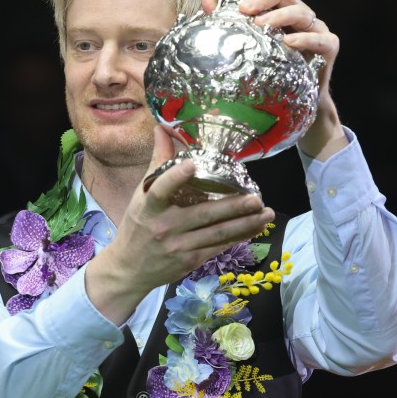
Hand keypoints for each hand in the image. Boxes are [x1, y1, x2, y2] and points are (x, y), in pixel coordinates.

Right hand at [85, 126, 274, 323]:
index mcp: (150, 207)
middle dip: (233, 207)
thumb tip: (163, 128)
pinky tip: (255, 228)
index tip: (192, 164)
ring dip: (245, 224)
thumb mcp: (141, 195)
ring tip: (267, 213)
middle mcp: (165, 226)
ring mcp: (179, 245)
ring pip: (217, 233)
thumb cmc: (137, 226)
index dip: (175, 177)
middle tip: (256, 198)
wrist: (129, 269)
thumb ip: (158, 162)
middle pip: (203, 214)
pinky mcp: (190, 260)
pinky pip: (218, 247)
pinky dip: (238, 237)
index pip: (160, 189)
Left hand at [202, 0, 346, 159]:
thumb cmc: (268, 68)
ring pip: (301, 11)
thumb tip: (207, 1)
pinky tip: (288, 42)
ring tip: (259, 24)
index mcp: (283, 6)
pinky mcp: (328, 47)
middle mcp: (301, 13)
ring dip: (279, 15)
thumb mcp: (247, 41)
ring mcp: (316, 29)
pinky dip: (304, 39)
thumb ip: (227, 20)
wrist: (291, 103)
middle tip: (245, 9)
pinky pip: (320, 38)